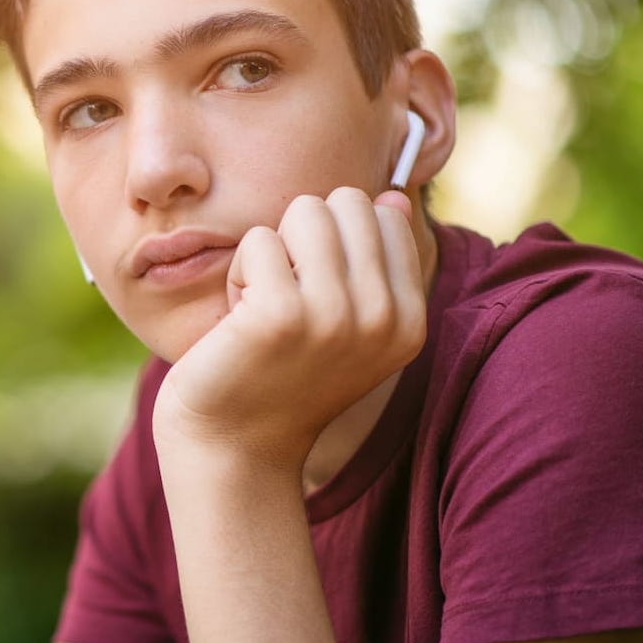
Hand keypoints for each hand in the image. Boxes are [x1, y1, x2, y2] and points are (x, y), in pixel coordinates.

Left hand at [154, 186, 425, 468]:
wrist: (234, 447)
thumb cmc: (280, 375)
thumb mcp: (346, 323)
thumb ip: (375, 261)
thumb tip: (393, 195)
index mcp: (409, 321)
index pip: (386, 216)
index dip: (336, 242)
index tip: (317, 298)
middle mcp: (384, 319)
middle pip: (347, 203)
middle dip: (304, 238)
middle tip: (286, 298)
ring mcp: (336, 315)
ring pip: (304, 211)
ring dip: (272, 253)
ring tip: (264, 307)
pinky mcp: (281, 313)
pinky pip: (258, 240)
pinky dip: (239, 273)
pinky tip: (239, 322)